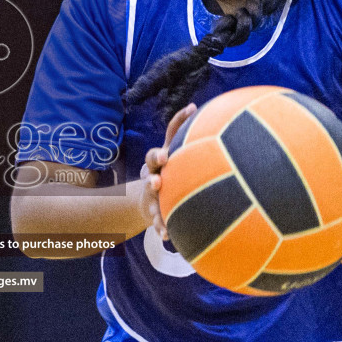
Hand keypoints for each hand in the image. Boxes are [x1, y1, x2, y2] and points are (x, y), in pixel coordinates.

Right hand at [139, 103, 196, 240]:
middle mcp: (152, 177)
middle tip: (157, 182)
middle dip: (151, 178)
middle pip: (148, 174)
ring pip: (150, 200)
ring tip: (158, 214)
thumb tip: (194, 105)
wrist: (150, 198)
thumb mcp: (173, 150)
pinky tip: (167, 236)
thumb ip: (181, 130)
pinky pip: (156, 221)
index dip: (158, 155)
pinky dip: (160, 228)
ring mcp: (151, 196)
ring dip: (154, 205)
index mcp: (158, 162)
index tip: (165, 157)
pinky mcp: (153, 213)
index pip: (154, 155)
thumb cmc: (169, 168)